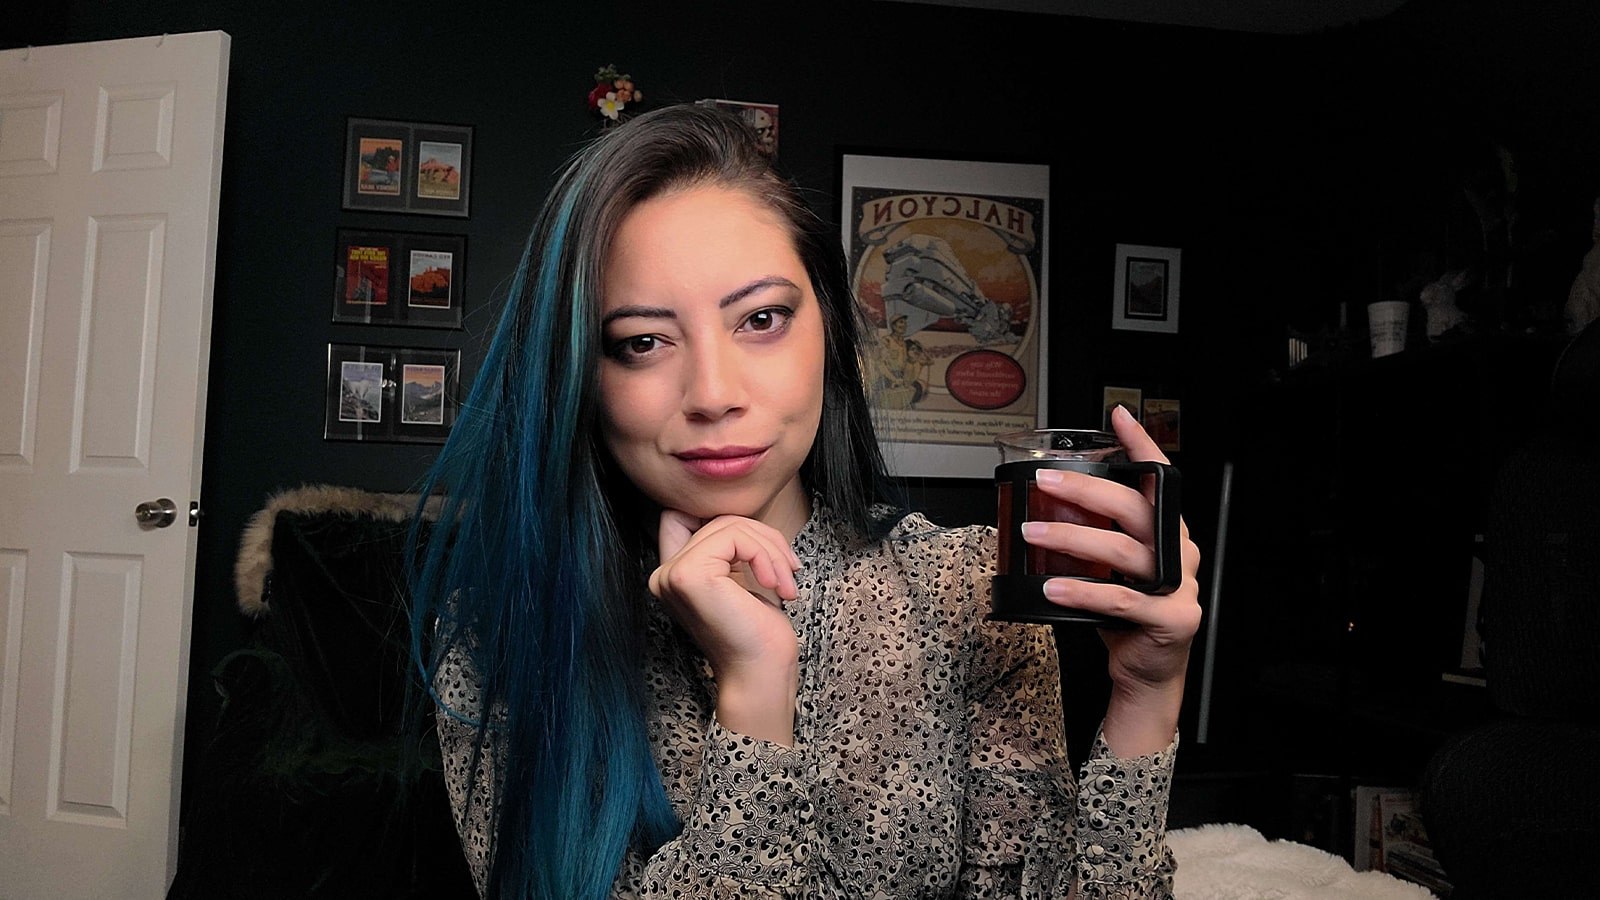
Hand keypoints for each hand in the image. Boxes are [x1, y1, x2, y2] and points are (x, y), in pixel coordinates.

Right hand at [650, 510, 802, 743]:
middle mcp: (663, 575)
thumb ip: (728, 548)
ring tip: (787, 581)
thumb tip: (740, 512)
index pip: (683, 516)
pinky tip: (778, 585)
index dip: (725, 525)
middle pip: (717, 519)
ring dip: (771, 549)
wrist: (761, 675)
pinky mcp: (689, 574)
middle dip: (763, 538)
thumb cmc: (758, 635)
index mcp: (672, 576)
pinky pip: (735, 536)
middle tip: (789, 570)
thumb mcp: (740, 579)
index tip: (761, 554)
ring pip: (729, 525)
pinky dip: (765, 555)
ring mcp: (672, 574)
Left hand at [1021, 406, 1201, 750]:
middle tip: (1045, 480)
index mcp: (1167, 532)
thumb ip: (1097, 535)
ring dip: (1072, 537)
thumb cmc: (1125, 614)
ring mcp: (1178, 586)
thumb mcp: (1112, 567)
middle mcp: (1178, 552)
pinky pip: (1119, 600)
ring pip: (1124, 551)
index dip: (1142, 446)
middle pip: (1135, 508)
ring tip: (1033, 532)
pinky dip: (1082, 591)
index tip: (1118, 416)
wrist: (1147, 673)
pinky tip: (1052, 586)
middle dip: (1086, 488)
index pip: (1161, 479)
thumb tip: (1049, 500)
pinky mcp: (1169, 619)